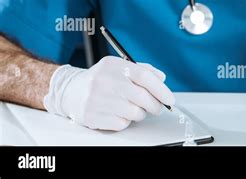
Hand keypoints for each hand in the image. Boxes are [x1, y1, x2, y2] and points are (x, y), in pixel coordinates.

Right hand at [44, 56, 174, 130]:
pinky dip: (125, 121)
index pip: (144, 76)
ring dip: (139, 113)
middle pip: (143, 97)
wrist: (70, 91)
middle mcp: (105, 81)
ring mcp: (98, 99)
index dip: (161, 89)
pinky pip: (122, 124)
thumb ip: (143, 70)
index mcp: (114, 66)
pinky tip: (117, 113)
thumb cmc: (102, 80)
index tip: (170, 99)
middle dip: (156, 105)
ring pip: (135, 113)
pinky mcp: (93, 116)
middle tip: (157, 107)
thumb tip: (162, 78)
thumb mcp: (120, 68)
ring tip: (131, 107)